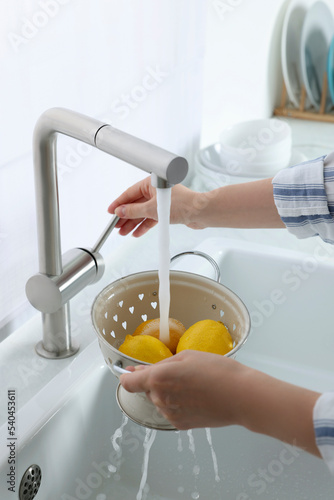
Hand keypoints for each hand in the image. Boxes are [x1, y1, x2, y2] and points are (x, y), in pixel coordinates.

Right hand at [108, 176, 205, 236]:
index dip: (119, 204)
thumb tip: (121, 211)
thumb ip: (134, 211)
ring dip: (134, 223)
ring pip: (143, 212)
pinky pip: (152, 218)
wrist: (200, 213)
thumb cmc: (183, 205)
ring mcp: (161, 201)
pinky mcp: (167, 210)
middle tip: (116, 226)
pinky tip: (137, 232)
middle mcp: (155, 191)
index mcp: (151, 183)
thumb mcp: (152, 210)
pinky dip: (145, 225)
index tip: (111, 211)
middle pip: (135, 204)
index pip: (129, 193)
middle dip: (125, 216)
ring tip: (124, 232)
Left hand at [120, 350, 245, 429]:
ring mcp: (170, 414)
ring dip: (168, 392)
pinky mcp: (180, 425)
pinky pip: (171, 411)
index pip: (128, 383)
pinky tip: (196, 397)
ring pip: (159, 400)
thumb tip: (141, 372)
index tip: (131, 372)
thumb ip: (160, 364)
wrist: (241, 396)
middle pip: (147, 389)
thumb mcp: (187, 356)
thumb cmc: (217, 371)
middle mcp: (159, 399)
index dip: (128, 376)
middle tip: (182, 372)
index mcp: (158, 378)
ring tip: (193, 384)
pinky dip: (178, 404)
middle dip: (157, 380)